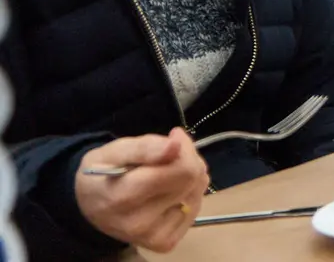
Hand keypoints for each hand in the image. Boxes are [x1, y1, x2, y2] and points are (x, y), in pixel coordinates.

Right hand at [75, 128, 208, 252]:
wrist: (89, 206)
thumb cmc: (102, 173)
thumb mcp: (114, 151)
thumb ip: (145, 147)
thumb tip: (174, 146)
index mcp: (123, 196)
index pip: (182, 170)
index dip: (184, 149)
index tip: (174, 137)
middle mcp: (139, 223)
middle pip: (192, 180)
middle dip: (187, 160)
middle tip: (170, 154)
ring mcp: (153, 237)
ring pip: (196, 193)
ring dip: (189, 177)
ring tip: (167, 173)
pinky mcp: (164, 243)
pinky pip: (194, 210)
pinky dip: (187, 195)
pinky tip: (170, 191)